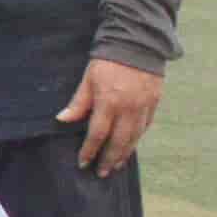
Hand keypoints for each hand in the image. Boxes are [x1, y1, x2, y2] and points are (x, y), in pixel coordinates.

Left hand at [56, 58, 162, 175]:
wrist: (138, 43)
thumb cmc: (108, 60)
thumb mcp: (88, 79)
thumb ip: (78, 102)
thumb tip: (62, 120)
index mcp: (109, 102)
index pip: (98, 134)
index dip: (89, 150)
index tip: (83, 162)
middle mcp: (129, 108)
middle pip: (119, 142)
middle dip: (109, 159)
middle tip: (101, 173)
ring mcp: (144, 106)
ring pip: (134, 137)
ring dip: (124, 154)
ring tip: (116, 166)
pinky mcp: (154, 103)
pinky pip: (145, 127)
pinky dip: (137, 140)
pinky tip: (130, 147)